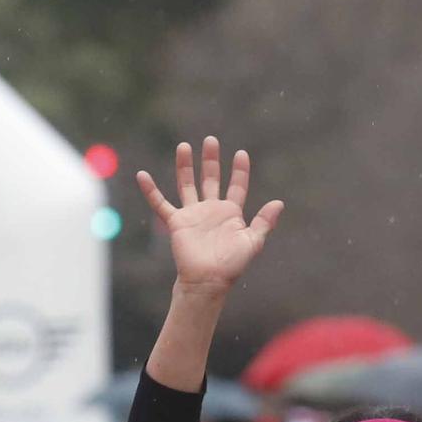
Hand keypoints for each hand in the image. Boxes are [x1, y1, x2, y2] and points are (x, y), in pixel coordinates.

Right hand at [137, 138, 282, 295]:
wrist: (208, 281)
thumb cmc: (231, 265)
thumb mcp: (252, 242)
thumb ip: (264, 222)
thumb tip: (279, 203)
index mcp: (231, 214)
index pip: (236, 186)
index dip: (240, 171)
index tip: (242, 153)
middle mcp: (211, 210)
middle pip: (211, 179)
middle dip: (211, 160)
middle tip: (211, 140)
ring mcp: (193, 214)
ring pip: (187, 184)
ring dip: (185, 166)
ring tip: (184, 146)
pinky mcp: (177, 222)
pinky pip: (160, 204)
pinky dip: (151, 190)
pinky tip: (142, 175)